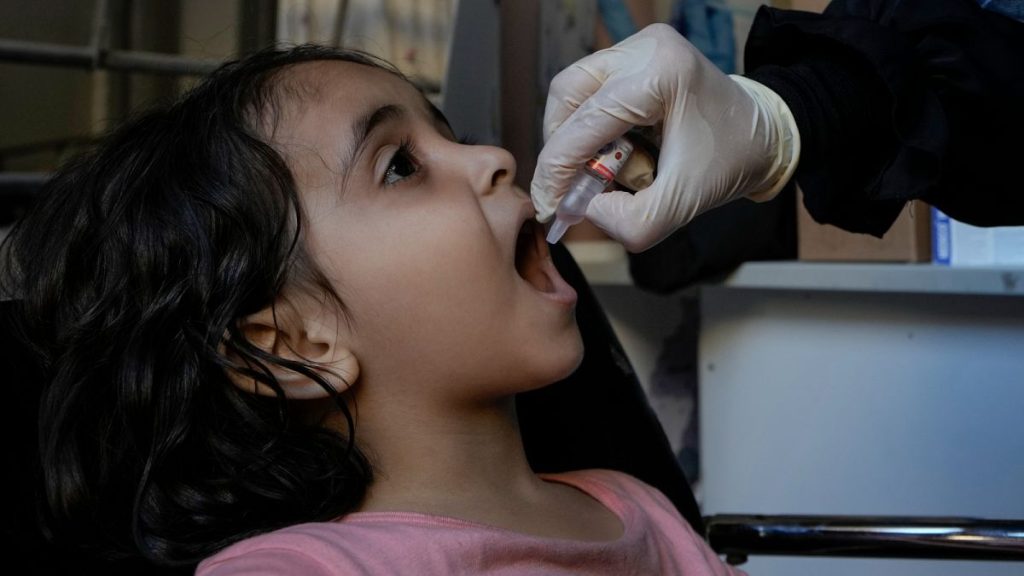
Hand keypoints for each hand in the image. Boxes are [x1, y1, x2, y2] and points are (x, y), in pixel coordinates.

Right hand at [530, 23, 799, 251]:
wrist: (761, 135)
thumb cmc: (728, 163)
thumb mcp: (682, 205)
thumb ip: (631, 221)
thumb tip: (584, 208)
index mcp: (662, 74)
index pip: (586, 122)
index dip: (557, 171)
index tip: (549, 208)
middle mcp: (645, 48)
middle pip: (568, 98)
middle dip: (562, 151)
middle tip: (569, 191)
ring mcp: (638, 46)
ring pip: (571, 92)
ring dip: (571, 138)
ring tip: (593, 171)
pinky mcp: (634, 55)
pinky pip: (588, 91)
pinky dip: (586, 127)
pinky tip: (606, 153)